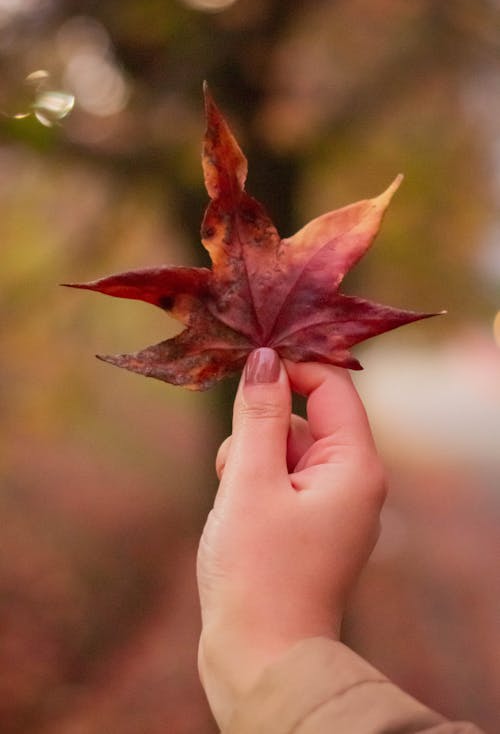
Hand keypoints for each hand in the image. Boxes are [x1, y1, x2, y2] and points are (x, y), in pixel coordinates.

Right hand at [197, 348, 385, 727]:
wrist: (260, 658)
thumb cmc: (258, 571)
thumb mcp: (251, 481)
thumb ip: (258, 415)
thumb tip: (264, 358)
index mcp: (355, 466)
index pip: (332, 386)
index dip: (290, 368)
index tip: (245, 366)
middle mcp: (353, 480)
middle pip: (305, 417)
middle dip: (261, 429)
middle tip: (236, 465)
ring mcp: (332, 504)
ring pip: (285, 447)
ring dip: (251, 457)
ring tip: (235, 501)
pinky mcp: (309, 522)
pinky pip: (281, 478)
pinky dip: (253, 482)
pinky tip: (236, 514)